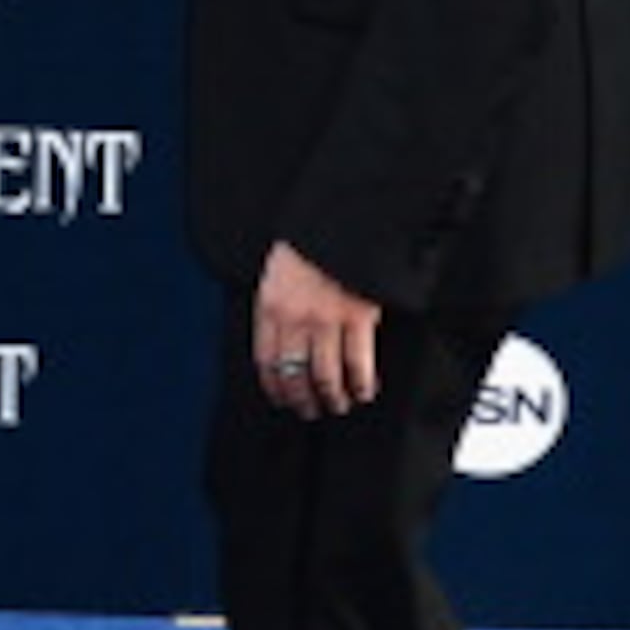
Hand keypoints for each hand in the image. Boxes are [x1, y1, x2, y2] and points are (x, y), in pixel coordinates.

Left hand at [251, 240, 381, 416]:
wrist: (340, 220)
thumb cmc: (308, 245)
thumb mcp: (277, 274)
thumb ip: (277, 308)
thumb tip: (279, 342)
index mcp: (269, 307)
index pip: (265, 360)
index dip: (273, 386)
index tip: (281, 398)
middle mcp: (294, 318)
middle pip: (293, 374)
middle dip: (301, 399)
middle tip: (309, 410)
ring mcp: (326, 319)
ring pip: (325, 375)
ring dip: (333, 397)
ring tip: (338, 404)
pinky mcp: (358, 317)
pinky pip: (357, 363)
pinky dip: (361, 384)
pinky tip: (364, 391)